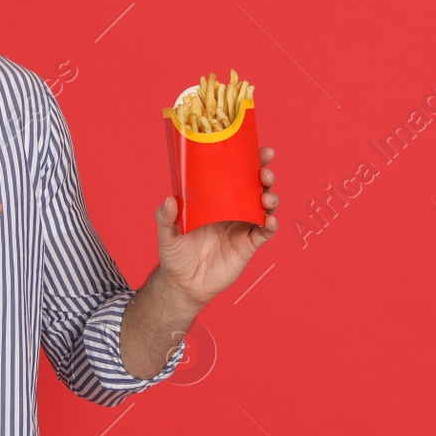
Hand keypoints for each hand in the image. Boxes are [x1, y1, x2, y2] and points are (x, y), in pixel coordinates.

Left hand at [155, 147, 278, 307]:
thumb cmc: (175, 253)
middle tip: (265, 173)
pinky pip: (264, 233)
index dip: (251, 162)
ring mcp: (242, 227)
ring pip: (265, 207)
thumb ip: (165, 218)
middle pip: (256, 187)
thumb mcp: (167, 233)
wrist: (183, 283)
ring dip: (271, 198)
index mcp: (216, 199)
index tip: (261, 151)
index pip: (237, 175)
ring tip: (266, 197)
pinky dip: (270, 225)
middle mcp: (233, 209)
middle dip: (265, 176)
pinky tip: (270, 221)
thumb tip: (169, 200)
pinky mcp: (247, 245)